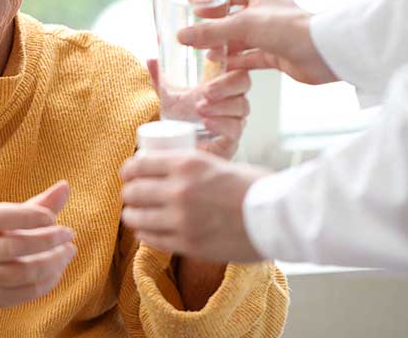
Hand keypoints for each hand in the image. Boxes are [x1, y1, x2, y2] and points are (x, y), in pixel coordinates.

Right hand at [0, 181, 76, 308]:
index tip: (51, 217)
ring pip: (23, 273)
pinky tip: (59, 267)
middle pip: (14, 247)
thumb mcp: (9, 216)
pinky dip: (49, 280)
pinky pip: (27, 292)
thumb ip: (39, 203)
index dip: (28, 216)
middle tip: (69, 233)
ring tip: (69, 250)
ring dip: (53, 262)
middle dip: (47, 240)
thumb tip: (66, 186)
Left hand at [120, 150, 269, 261]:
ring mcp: (181, 219)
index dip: (128, 170)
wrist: (280, 217)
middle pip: (132, 192)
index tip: (129, 174)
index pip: (138, 165)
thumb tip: (171, 169)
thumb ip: (193, 167)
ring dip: (133, 216)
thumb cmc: (256, 187)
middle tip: (133, 195)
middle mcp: (178, 190)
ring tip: (137, 215)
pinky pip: (151, 239)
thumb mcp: (219, 163)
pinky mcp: (187, 244)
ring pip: (136, 218)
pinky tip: (148, 230)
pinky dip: (145, 234)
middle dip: (129, 193)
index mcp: (186, 164)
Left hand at [147, 58, 250, 159]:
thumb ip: (161, 77)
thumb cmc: (180, 120)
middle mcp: (232, 98)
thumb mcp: (168, 96)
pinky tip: (207, 122)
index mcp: (220, 83)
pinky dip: (221, 124)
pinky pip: (235, 130)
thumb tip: (151, 59)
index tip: (211, 55)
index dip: (228, 57)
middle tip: (207, 90)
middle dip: (226, 84)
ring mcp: (235, 118)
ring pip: (241, 106)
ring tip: (200, 108)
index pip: (232, 63)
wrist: (179, 150)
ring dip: (221, 106)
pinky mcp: (232, 139)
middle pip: (242, 82)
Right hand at [177, 0, 338, 84]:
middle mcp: (264, 10)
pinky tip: (219, 68)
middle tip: (191, 38)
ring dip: (222, 48)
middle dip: (212, 30)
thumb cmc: (286, 28)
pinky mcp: (274, 54)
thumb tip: (181, 36)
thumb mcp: (241, 26)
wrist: (321, 53)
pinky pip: (248, 57)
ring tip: (202, 56)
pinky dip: (235, 62)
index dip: (208, 2)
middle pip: (230, 18)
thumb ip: (210, 32)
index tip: (189, 12)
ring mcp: (269, 33)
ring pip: (238, 40)